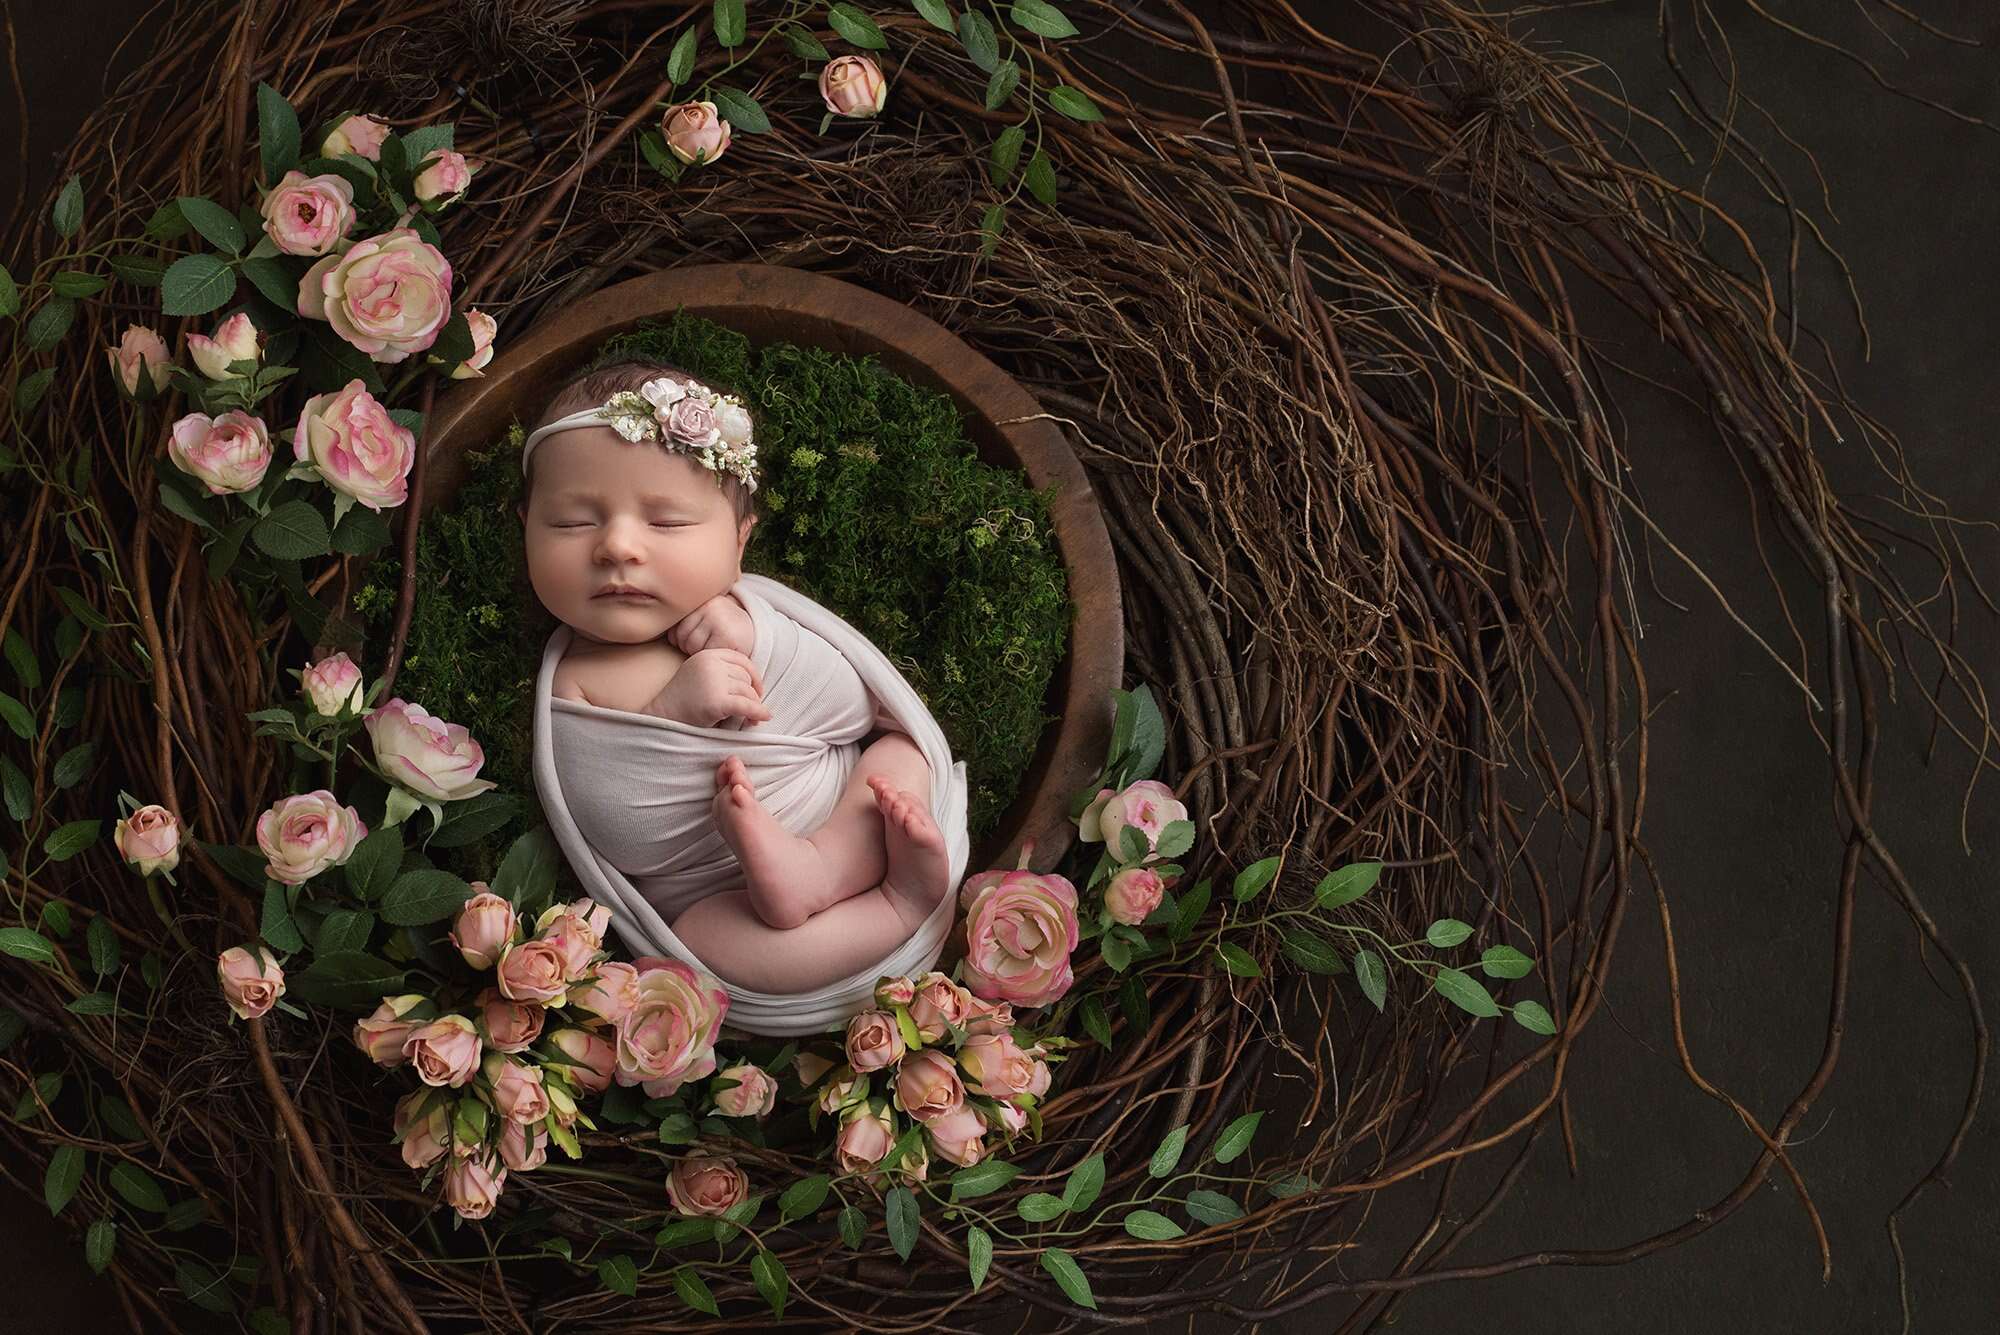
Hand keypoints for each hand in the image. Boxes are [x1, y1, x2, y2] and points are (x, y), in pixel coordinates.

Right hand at [648, 648, 770, 727]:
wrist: (662, 718)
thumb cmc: (683, 701)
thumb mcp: (701, 675)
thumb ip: (723, 672)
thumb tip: (757, 683)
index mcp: (707, 655)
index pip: (742, 660)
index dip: (754, 676)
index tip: (757, 690)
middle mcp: (711, 664)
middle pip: (746, 677)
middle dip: (753, 695)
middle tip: (752, 712)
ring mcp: (713, 682)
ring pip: (748, 693)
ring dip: (754, 707)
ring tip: (750, 720)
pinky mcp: (716, 701)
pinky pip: (747, 706)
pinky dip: (758, 712)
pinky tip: (763, 718)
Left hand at [669, 593, 755, 657]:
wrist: (752, 635)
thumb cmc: (719, 630)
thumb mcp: (701, 617)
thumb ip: (683, 618)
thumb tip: (650, 626)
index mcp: (700, 599)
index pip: (675, 626)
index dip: (681, 639)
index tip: (698, 637)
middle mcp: (709, 605)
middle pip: (681, 635)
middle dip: (690, 646)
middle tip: (707, 644)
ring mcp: (718, 618)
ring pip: (690, 645)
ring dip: (699, 653)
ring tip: (713, 646)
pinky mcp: (726, 635)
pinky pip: (703, 653)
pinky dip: (710, 657)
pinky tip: (721, 650)